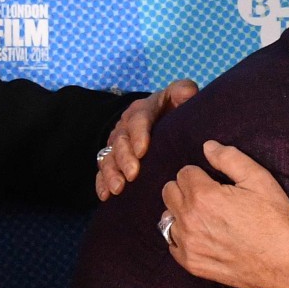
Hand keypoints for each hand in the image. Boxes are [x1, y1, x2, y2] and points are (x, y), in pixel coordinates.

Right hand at [95, 78, 197, 200]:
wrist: (160, 118)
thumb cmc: (173, 109)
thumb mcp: (179, 95)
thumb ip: (183, 91)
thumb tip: (187, 94)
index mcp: (142, 109)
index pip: (138, 119)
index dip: (138, 135)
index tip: (142, 151)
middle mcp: (125, 125)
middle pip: (120, 141)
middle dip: (124, 159)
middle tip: (132, 175)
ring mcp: (116, 143)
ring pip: (109, 157)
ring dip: (111, 173)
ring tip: (118, 188)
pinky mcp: (112, 158)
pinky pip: (102, 170)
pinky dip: (101, 183)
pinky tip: (105, 196)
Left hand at [159, 141, 288, 287]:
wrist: (285, 262)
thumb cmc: (275, 219)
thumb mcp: (259, 179)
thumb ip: (229, 158)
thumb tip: (207, 147)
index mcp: (203, 196)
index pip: (184, 173)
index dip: (200, 174)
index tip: (213, 182)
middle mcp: (189, 220)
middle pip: (169, 192)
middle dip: (185, 189)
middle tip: (207, 195)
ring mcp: (189, 245)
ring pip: (167, 218)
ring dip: (181, 213)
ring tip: (204, 216)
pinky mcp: (192, 264)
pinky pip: (172, 245)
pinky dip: (181, 238)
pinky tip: (200, 235)